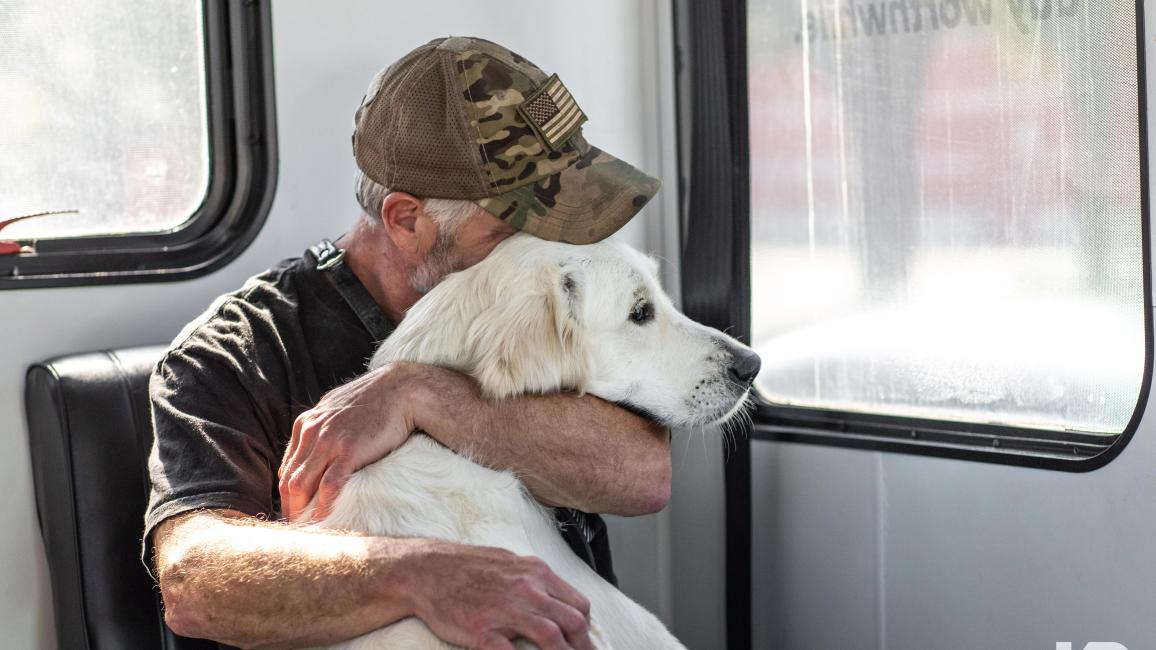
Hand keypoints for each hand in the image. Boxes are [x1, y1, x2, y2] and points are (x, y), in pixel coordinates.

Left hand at [279, 361, 421, 521]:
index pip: (288, 466)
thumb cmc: (376, 400)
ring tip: (306, 530)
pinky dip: (323, 506)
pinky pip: (329, 485)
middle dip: (290, 507)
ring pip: (302, 484)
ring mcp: (329, 440)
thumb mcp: (338, 407)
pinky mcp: (349, 450)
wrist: (403, 389)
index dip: (287, 493)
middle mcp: (312, 431)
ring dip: (301, 511)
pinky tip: (324, 520)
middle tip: (296, 527)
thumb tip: (317, 447)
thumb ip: (323, 426)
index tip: (294, 510)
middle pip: (290, 479)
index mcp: (307, 423)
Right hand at [405, 541, 594, 649]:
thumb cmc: (464, 565)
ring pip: (552, 638)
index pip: (578, 604)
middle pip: (574, 622)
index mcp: (536, 572)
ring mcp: (506, 611)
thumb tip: (552, 596)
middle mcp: (527, 589)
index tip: (583, 640)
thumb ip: (532, 579)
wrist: (425, 569)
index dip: (586, 627)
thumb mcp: (508, 561)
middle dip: (584, 647)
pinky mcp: (483, 630)